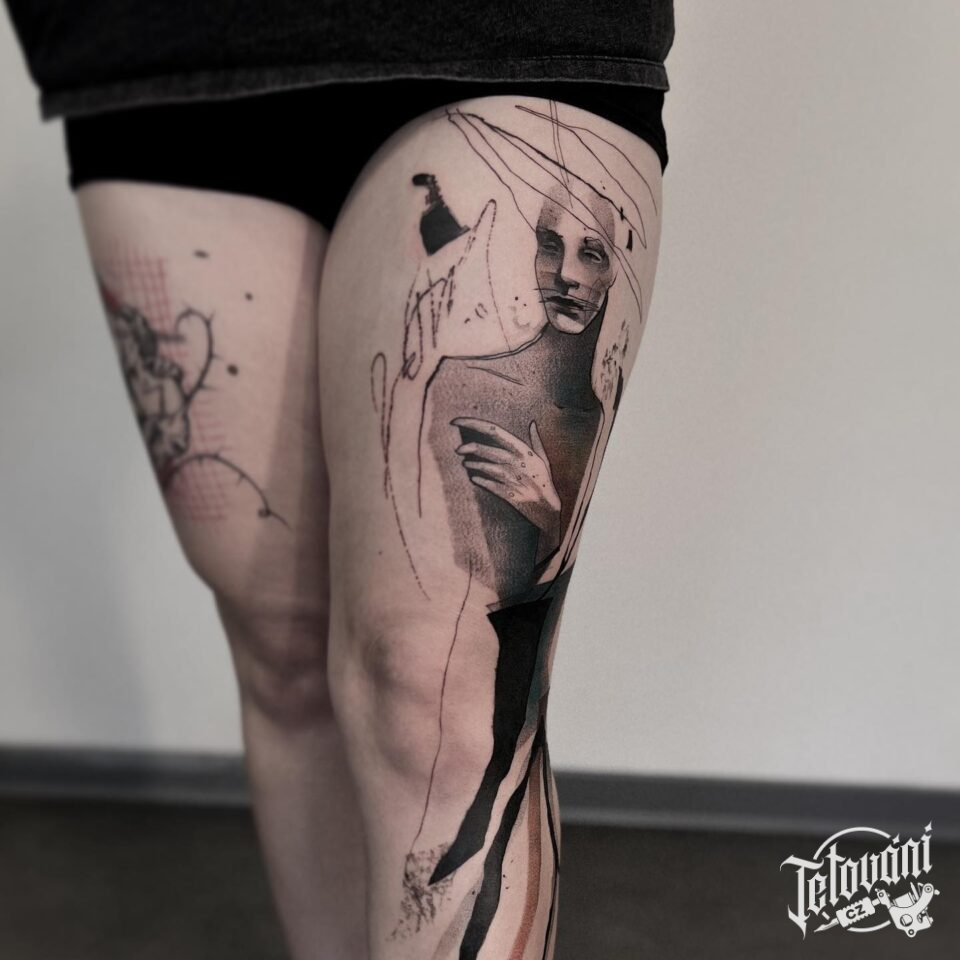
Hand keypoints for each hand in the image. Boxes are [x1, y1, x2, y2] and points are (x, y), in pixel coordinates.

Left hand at [453, 418, 560, 541]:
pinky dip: (480, 481)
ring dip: (473, 465)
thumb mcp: (543, 459)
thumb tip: (533, 423)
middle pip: (486, 449)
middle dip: (469, 447)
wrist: (549, 510)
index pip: (494, 431)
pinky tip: (474, 479)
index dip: (473, 423)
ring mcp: (511, 479)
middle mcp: (516, 462)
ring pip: (485, 467)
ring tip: (466, 464)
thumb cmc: (544, 482)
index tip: (456, 421)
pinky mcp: (508, 494)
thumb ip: (536, 441)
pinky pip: (489, 485)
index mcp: (523, 450)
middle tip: (458, 449)